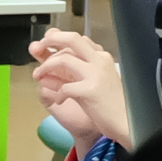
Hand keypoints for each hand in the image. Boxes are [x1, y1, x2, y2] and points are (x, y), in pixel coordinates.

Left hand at [29, 29, 132, 148]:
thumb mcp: (92, 80)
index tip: (45, 44)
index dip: (57, 38)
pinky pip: (64, 86)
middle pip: (72, 39)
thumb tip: (50, 56)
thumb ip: (74, 68)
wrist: (125, 122)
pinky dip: (57, 94)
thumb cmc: (108, 103)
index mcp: (101, 57)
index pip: (76, 39)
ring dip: (46, 67)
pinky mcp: (91, 90)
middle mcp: (100, 61)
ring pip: (64, 59)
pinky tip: (59, 101)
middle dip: (50, 40)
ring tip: (39, 76)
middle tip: (36, 49)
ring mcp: (96, 74)